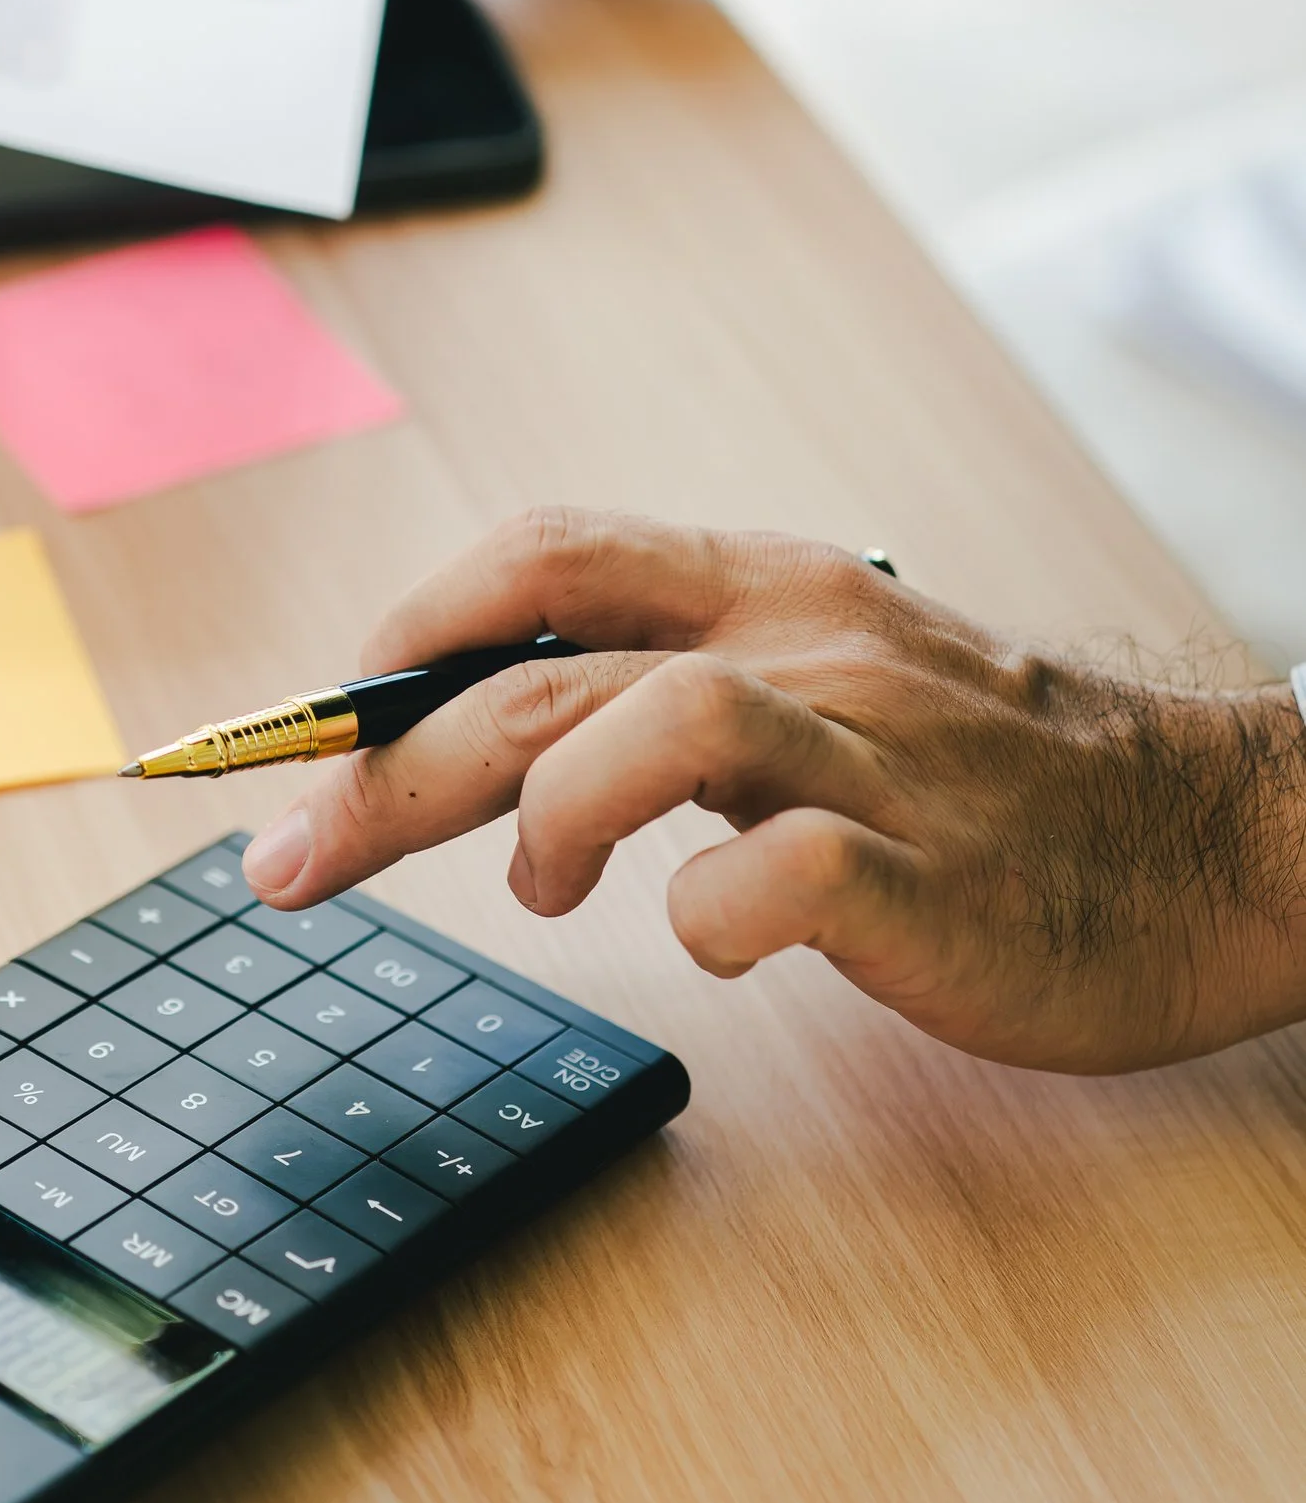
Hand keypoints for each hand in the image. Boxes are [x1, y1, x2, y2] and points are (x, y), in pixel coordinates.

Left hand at [240, 510, 1305, 1071]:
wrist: (1218, 848)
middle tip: (290, 859)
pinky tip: (701, 944)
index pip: (540, 558)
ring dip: (539, 815)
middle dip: (383, 765)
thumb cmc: (995, 783)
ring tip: (534, 891)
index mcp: (766, 590)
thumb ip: (671, 678)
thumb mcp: (825, 677)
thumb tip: (481, 723)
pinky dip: (702, 914)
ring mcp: (872, 759)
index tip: (302, 727)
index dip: (400, 632)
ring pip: (649, 724)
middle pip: (538, 673)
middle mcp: (806, 648)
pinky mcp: (930, 880)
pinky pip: (778, 876)